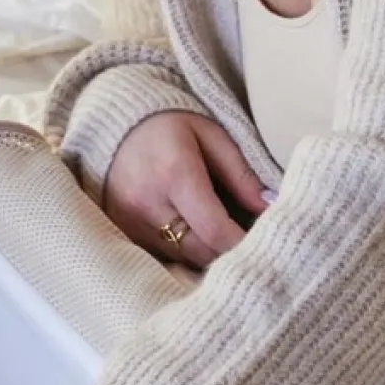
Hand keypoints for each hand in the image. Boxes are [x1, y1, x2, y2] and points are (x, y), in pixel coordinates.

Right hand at [100, 110, 270, 269]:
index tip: (267, 245)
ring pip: (183, 257)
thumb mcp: (212, 137)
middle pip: (201, 251)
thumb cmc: (170, 127)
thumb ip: (241, 174)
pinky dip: (184, 250)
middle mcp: (147, 204)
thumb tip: (271, 207)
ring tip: (222, 233)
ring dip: (208, 252)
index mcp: (175, 174)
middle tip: (250, 239)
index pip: (215, 229)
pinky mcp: (122, 233)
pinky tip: (195, 234)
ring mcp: (130, 223)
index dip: (243, 243)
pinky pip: (163, 255)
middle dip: (229, 250)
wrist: (113, 127)